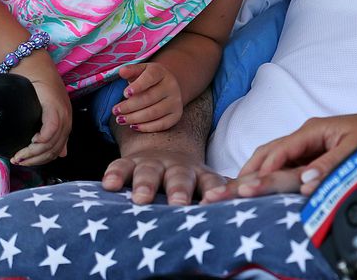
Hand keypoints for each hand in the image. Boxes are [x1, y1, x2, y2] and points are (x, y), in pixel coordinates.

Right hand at [12, 55, 70, 166]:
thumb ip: (51, 132)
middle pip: (54, 150)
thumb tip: (62, 154)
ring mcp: (63, 114)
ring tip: (17, 156)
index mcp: (65, 122)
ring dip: (32, 154)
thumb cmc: (34, 88)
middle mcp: (67, 119)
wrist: (32, 66)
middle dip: (34, 160)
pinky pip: (50, 132)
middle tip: (17, 161)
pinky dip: (39, 141)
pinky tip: (29, 142)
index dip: (41, 160)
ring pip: (51, 144)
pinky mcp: (55, 108)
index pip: (57, 150)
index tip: (24, 162)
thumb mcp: (44, 113)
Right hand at [101, 139, 226, 205]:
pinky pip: (120, 166)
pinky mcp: (129, 163)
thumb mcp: (204, 183)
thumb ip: (218, 194)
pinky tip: (109, 185)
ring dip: (146, 184)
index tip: (216, 200)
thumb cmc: (188, 178)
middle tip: (179, 203)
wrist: (162, 148)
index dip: (214, 190)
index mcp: (200, 174)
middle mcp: (178, 168)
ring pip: (150, 172)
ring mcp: (153, 164)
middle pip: (180, 177)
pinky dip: (115, 175)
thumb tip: (247, 208)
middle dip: (179, 190)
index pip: (210, 182)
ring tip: (142, 199)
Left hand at [112, 61, 182, 132]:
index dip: (138, 86)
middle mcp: (171, 86)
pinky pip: (161, 124)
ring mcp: (175, 101)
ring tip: (120, 119)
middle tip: (115, 111)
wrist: (167, 87)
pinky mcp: (176, 115)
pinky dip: (146, 127)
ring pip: (154, 113)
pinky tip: (133, 126)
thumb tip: (122, 71)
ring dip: (134, 118)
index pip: (150, 77)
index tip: (125, 94)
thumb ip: (131, 70)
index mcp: (161, 72)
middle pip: (149, 98)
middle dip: (129, 106)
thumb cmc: (147, 80)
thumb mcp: (140, 71)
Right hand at [202, 109, 356, 201]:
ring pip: (274, 162)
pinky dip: (270, 179)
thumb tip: (305, 183)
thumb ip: (329, 166)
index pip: (278, 151)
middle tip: (220, 194)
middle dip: (245, 173)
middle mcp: (306, 137)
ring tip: (230, 195)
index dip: (261, 171)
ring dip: (254, 176)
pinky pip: (287, 168)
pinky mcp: (314, 157)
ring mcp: (309, 147)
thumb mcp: (355, 150)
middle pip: (267, 155)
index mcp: (312, 130)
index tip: (244, 189)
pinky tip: (258, 191)